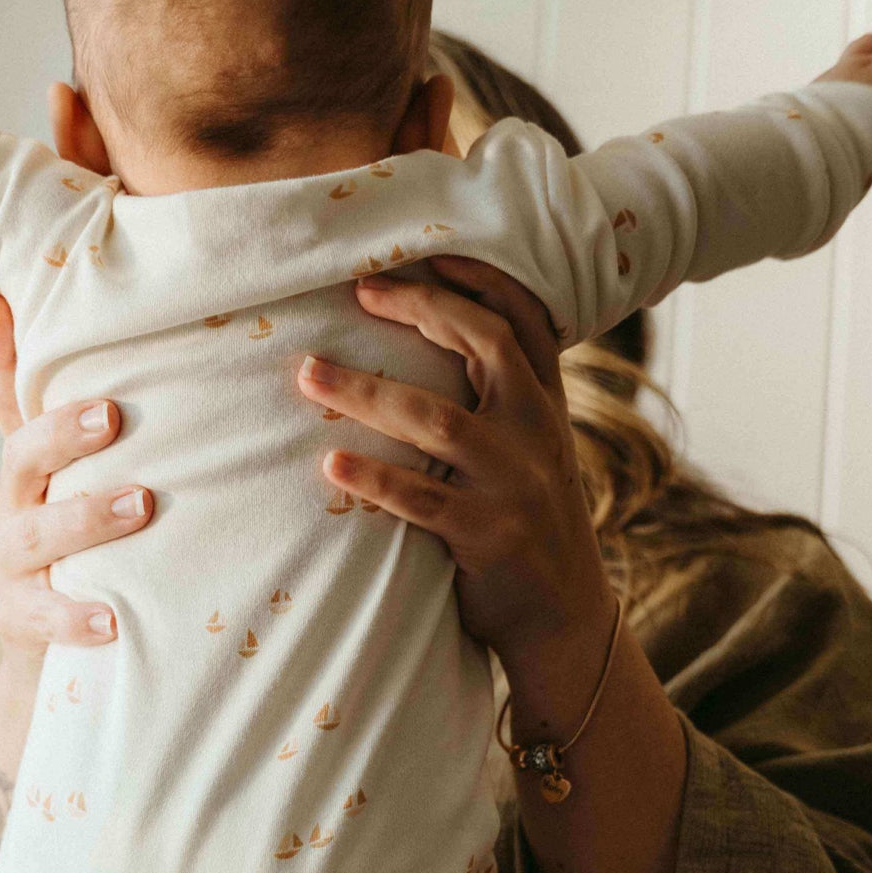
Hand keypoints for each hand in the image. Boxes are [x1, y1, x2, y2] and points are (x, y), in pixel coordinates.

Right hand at [0, 293, 150, 659]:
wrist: (53, 655)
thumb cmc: (99, 555)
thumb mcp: (103, 491)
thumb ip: (126, 445)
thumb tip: (190, 360)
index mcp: (33, 469)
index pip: (8, 403)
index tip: (3, 310)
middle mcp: (13, 507)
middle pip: (20, 458)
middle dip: (61, 435)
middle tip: (110, 416)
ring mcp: (10, 566)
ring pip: (33, 535)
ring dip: (85, 517)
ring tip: (141, 505)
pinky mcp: (17, 620)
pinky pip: (42, 616)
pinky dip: (76, 615)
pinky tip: (113, 618)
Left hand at [296, 258, 615, 677]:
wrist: (563, 615)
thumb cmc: (527, 520)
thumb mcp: (533, 449)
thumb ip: (501, 399)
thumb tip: (434, 337)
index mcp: (546, 405)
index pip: (523, 320)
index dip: (476, 281)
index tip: (421, 258)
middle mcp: (537, 433)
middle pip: (485, 346)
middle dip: (420, 310)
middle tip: (358, 291)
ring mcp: (514, 484)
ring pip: (437, 421)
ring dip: (366, 391)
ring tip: (308, 373)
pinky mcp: (488, 535)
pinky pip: (421, 499)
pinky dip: (374, 478)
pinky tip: (331, 462)